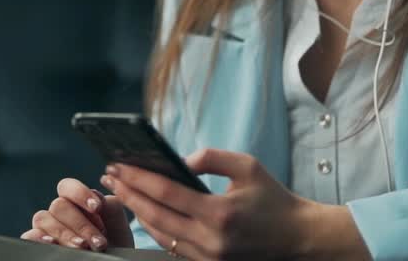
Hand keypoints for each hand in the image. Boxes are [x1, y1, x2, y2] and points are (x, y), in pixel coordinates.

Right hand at [21, 177, 133, 251]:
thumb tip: (97, 196)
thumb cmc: (114, 242)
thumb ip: (109, 206)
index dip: (80, 193)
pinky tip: (53, 243)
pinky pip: (29, 236)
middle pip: (59, 205)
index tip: (97, 207)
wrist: (112, 260)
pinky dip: (38, 238)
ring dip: (65, 233)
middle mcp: (58, 212)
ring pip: (43, 218)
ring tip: (84, 247)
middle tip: (99, 242)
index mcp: (75, 200)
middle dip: (81, 224)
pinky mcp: (37, 243)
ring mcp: (46, 228)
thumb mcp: (117, 223)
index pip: (67, 186)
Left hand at [102, 149, 369, 259]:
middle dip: (128, 195)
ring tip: (122, 194)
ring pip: (160, 236)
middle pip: (155, 217)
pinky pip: (174, 248)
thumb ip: (211, 157)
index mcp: (219, 212)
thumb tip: (180, 159)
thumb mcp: (248, 167)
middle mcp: (210, 239)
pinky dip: (156, 230)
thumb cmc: (274, 199)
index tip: (118, 166)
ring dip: (137, 214)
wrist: (298, 239)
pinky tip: (145, 214)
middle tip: (109, 178)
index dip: (137, 179)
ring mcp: (208, 257)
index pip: (166, 193)